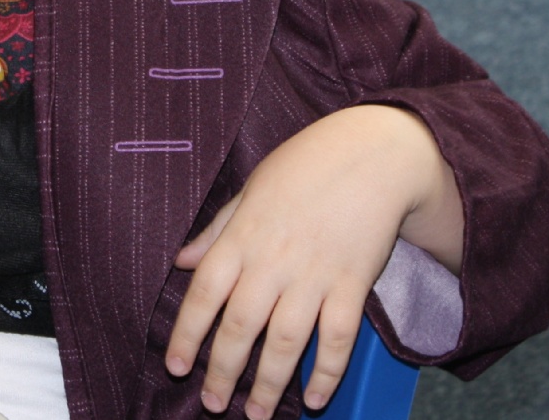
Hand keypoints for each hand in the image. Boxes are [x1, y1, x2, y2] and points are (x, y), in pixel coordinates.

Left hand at [165, 105, 457, 418]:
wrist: (372, 155)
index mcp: (243, 236)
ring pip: (286, 341)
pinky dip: (327, 372)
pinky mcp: (353, 284)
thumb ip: (217, 230)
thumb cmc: (305, 166)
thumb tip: (182, 262)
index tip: (175, 366)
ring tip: (255, 414)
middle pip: (241, 326)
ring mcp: (315, 275)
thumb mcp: (251, 190)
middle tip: (213, 404)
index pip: (204, 293)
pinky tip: (313, 398)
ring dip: (269, 383)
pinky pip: (338, 338)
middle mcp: (274, 260)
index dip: (187, 334)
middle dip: (223, 371)